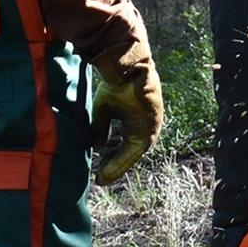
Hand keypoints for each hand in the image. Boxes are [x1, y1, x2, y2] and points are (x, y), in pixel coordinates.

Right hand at [89, 40, 163, 184]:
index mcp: (140, 120)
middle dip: (115, 166)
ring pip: (133, 155)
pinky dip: (120, 162)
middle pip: (131, 153)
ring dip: (117, 167)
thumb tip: (96, 146)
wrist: (126, 68)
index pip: (128, 144)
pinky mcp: (149, 129)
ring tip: (102, 178)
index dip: (114, 158)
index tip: (101, 169)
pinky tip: (107, 170)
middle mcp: (148, 126)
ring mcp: (151, 128)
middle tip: (101, 179)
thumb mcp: (105, 109)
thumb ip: (101, 128)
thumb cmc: (116, 84)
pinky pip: (134, 151)